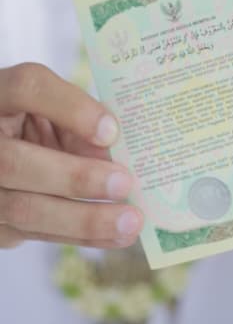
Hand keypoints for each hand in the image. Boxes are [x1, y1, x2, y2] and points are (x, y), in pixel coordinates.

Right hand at [0, 63, 141, 248]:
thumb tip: (114, 151)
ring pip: (24, 209)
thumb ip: (76, 118)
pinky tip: (116, 235)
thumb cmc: (30, 118)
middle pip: (15, 163)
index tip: (110, 129)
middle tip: (124, 184)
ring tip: (129, 222)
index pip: (27, 87)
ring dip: (82, 220)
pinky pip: (35, 232)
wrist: (0, 146)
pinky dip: (79, 236)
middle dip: (74, 177)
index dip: (69, 107)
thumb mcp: (49, 104)